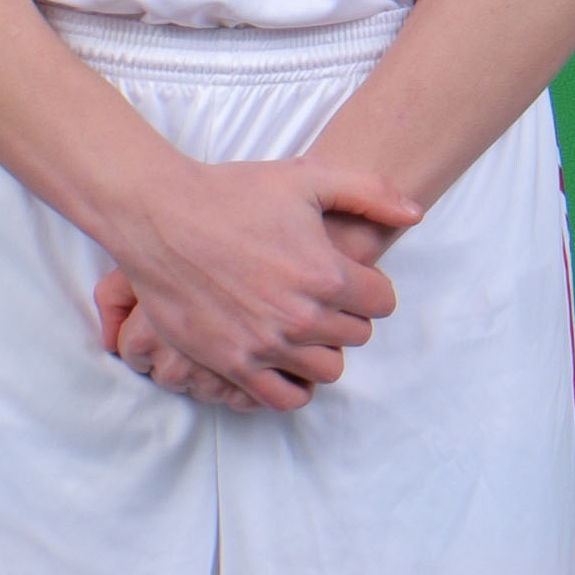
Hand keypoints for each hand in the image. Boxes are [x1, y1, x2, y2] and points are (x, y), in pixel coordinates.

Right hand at [91, 156, 417, 411]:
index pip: (383, 302)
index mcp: (326, 273)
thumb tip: (414, 213)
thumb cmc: (232, 193)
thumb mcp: (307, 176)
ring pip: (327, 370)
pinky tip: (284, 359)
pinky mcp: (232, 363)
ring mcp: (266, 345)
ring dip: (323, 349)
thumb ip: (369, 191)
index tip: (350, 276)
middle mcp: (301, 317)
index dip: (370, 286)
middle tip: (323, 295)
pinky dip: (292, 385)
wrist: (160, 216)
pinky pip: (283, 399)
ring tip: (303, 325)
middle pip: (358, 336)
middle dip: (347, 315)